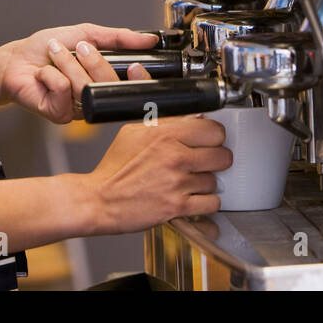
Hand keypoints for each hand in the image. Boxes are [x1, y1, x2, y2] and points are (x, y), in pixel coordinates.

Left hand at [0, 23, 157, 123]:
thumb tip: (148, 39)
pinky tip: (44, 76)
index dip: (139, 76)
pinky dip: (52, 76)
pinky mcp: (60, 114)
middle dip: (93, 60)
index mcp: (105, 79)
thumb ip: (118, 38)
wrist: (16, 60)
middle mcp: (95, 96)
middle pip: (110, 84)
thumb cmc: (46, 49)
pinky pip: (65, 92)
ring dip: (66, 64)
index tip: (135, 63)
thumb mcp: (87, 34)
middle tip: (78, 47)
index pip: (134, 85)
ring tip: (54, 56)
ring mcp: (78, 108)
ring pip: (85, 86)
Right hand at [82, 116, 230, 234]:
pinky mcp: (178, 207)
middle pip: (222, 156)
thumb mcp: (133, 132)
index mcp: (165, 134)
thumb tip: (188, 115)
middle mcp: (175, 157)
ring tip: (188, 182)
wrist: (100, 200)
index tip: (209, 141)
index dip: (214, 137)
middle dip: (215, 160)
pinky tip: (192, 198)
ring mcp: (178, 183)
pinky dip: (205, 203)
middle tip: (204, 163)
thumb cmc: (114, 168)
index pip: (214, 130)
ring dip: (205, 183)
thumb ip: (164, 122)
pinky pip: (211, 204)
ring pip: (215, 181)